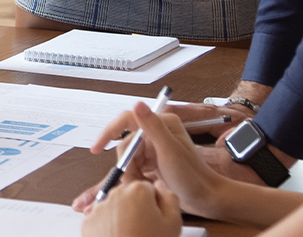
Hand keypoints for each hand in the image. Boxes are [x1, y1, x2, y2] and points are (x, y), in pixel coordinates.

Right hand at [75, 105, 234, 218]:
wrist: (205, 198)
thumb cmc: (192, 175)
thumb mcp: (170, 150)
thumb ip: (153, 126)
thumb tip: (137, 104)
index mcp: (162, 123)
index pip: (128, 120)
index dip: (110, 132)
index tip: (97, 148)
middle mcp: (157, 133)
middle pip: (126, 143)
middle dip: (126, 162)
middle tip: (134, 177)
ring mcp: (154, 148)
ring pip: (129, 157)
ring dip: (130, 172)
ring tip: (142, 183)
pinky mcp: (153, 162)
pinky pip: (134, 166)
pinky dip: (134, 176)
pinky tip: (143, 183)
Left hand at [80, 181, 181, 236]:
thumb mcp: (173, 224)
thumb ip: (170, 198)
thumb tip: (161, 186)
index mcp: (138, 190)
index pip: (148, 189)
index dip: (154, 205)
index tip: (155, 219)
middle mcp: (116, 194)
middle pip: (129, 197)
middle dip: (136, 210)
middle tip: (143, 230)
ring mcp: (99, 208)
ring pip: (114, 208)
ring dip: (121, 218)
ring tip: (130, 236)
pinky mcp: (88, 223)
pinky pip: (100, 221)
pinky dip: (107, 229)